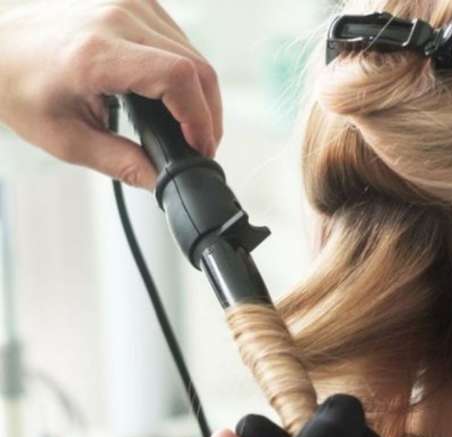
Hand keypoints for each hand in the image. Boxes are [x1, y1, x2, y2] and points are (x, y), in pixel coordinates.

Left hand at [0, 0, 221, 189]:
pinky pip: (179, 40)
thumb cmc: (16, 81)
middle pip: (196, 67)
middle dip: (208, 114)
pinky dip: (187, 72)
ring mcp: (129, 3)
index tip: (199, 147)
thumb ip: (118, 162)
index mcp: (97, 53)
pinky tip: (176, 96)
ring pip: (193, 53)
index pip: (176, 77)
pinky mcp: (134, 1)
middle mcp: (117, 18)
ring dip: (201, 94)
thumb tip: (158, 180)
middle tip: (201, 145)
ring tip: (189, 126)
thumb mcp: (64, 137)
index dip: (199, 117)